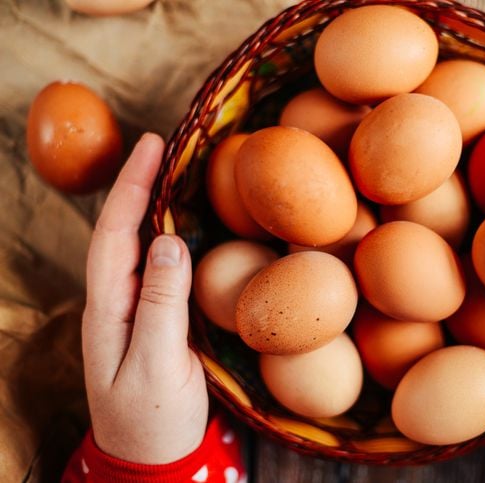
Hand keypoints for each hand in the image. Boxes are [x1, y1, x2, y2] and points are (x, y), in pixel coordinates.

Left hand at [82, 133, 207, 463]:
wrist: (150, 459)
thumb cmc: (153, 418)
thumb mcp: (159, 364)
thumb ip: (162, 303)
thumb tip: (168, 241)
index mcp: (109, 308)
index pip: (114, 233)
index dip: (132, 187)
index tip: (152, 144)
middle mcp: (114, 302)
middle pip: (120, 230)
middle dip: (138, 184)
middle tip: (166, 145)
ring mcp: (131, 311)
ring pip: (136, 245)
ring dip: (151, 205)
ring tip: (175, 172)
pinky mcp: (152, 321)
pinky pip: (155, 267)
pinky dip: (167, 235)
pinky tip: (184, 226)